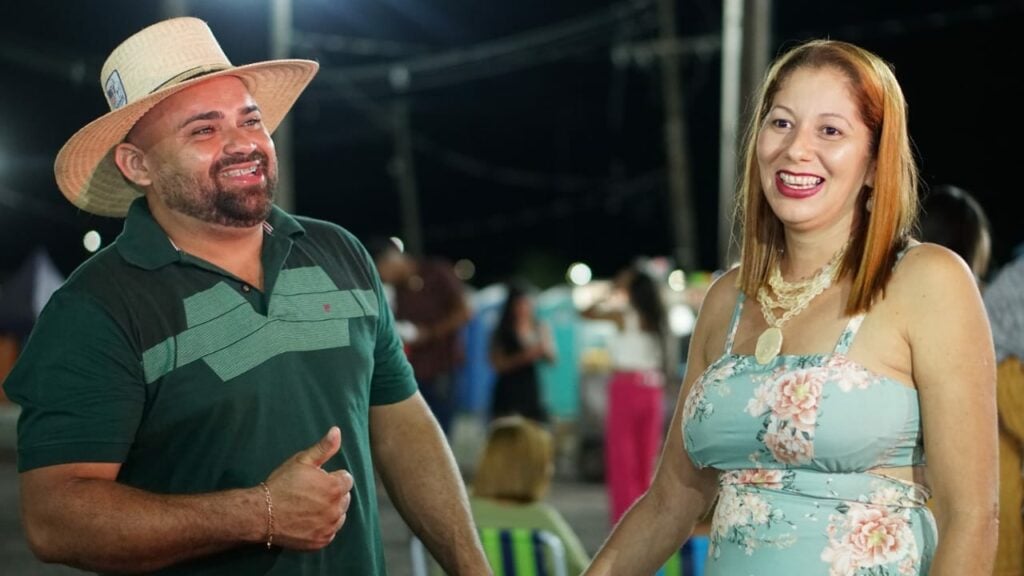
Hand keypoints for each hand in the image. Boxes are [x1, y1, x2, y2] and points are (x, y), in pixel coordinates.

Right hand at [264, 427, 353, 549]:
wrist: (262, 513)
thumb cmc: (282, 484)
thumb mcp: (302, 461)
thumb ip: (324, 447)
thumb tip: (337, 431)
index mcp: (335, 487)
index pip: (347, 479)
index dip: (331, 477)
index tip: (317, 480)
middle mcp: (336, 509)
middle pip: (345, 498)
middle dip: (333, 493)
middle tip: (311, 493)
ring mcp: (329, 527)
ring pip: (339, 515)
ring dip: (330, 510)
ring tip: (309, 506)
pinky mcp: (321, 541)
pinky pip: (330, 532)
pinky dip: (323, 526)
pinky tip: (308, 520)